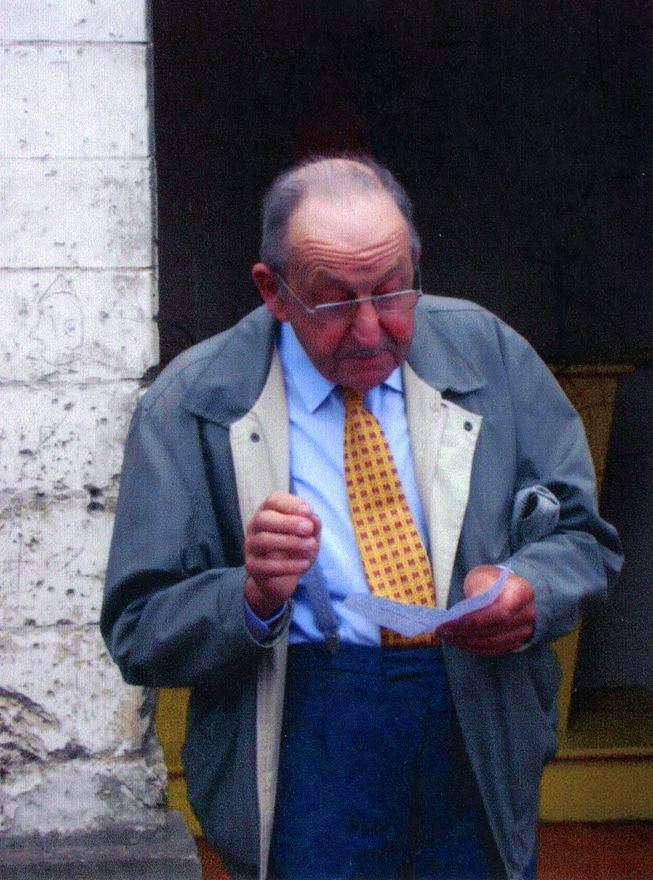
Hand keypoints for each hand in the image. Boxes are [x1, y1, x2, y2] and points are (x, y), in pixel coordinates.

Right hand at [244, 491, 319, 618]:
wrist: (282, 579)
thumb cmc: (296, 550)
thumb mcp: (309, 536)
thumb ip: (313, 526)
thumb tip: (314, 518)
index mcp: (268, 512)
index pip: (273, 500)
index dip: (291, 504)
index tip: (309, 511)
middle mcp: (255, 526)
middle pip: (263, 519)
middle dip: (288, 522)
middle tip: (308, 528)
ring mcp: (251, 547)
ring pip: (263, 540)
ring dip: (290, 542)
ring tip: (311, 545)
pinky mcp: (252, 567)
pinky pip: (266, 566)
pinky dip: (288, 565)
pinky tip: (305, 564)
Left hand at [437, 565, 534, 655]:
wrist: (511, 590)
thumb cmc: (494, 581)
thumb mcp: (484, 575)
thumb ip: (478, 587)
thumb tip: (469, 607)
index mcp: (522, 593)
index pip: (499, 612)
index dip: (474, 620)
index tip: (449, 621)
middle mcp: (527, 614)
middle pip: (493, 630)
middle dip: (463, 633)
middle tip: (441, 630)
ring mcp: (523, 631)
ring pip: (492, 643)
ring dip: (465, 642)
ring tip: (445, 637)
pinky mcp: (516, 642)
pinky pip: (493, 650)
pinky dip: (473, 648)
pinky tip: (458, 642)